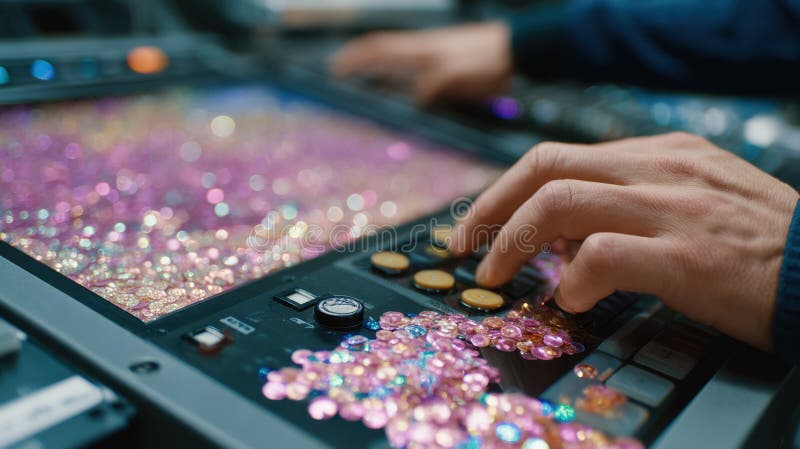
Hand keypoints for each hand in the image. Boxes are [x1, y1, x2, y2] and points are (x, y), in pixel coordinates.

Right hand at [330, 22, 513, 103]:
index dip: (356, 57)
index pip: (380, 48)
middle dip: (358, 57)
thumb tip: (415, 96)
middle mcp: (423, 47)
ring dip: (375, 61)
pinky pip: (412, 61)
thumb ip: (437, 84)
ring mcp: (434, 50)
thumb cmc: (490, 62)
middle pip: (383, 48)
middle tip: (339, 68)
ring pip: (396, 53)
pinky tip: (400, 79)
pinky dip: (396, 67)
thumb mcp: (462, 75)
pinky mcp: (445, 57)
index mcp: (423, 50)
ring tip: (361, 73)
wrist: (518, 48)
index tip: (335, 67)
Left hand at [449, 133, 798, 350]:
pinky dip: (572, 279)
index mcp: (658, 154)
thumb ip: (626, 206)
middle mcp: (659, 169)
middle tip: (464, 249)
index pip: (557, 157)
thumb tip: (560, 236)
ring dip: (511, 244)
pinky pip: (603, 255)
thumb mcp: (691, 201)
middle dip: (489, 209)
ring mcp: (672, 209)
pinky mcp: (688, 256)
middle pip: (543, 168)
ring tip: (496, 278)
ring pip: (559, 202)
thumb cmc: (758, 243)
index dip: (505, 191)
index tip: (478, 224)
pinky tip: (572, 301)